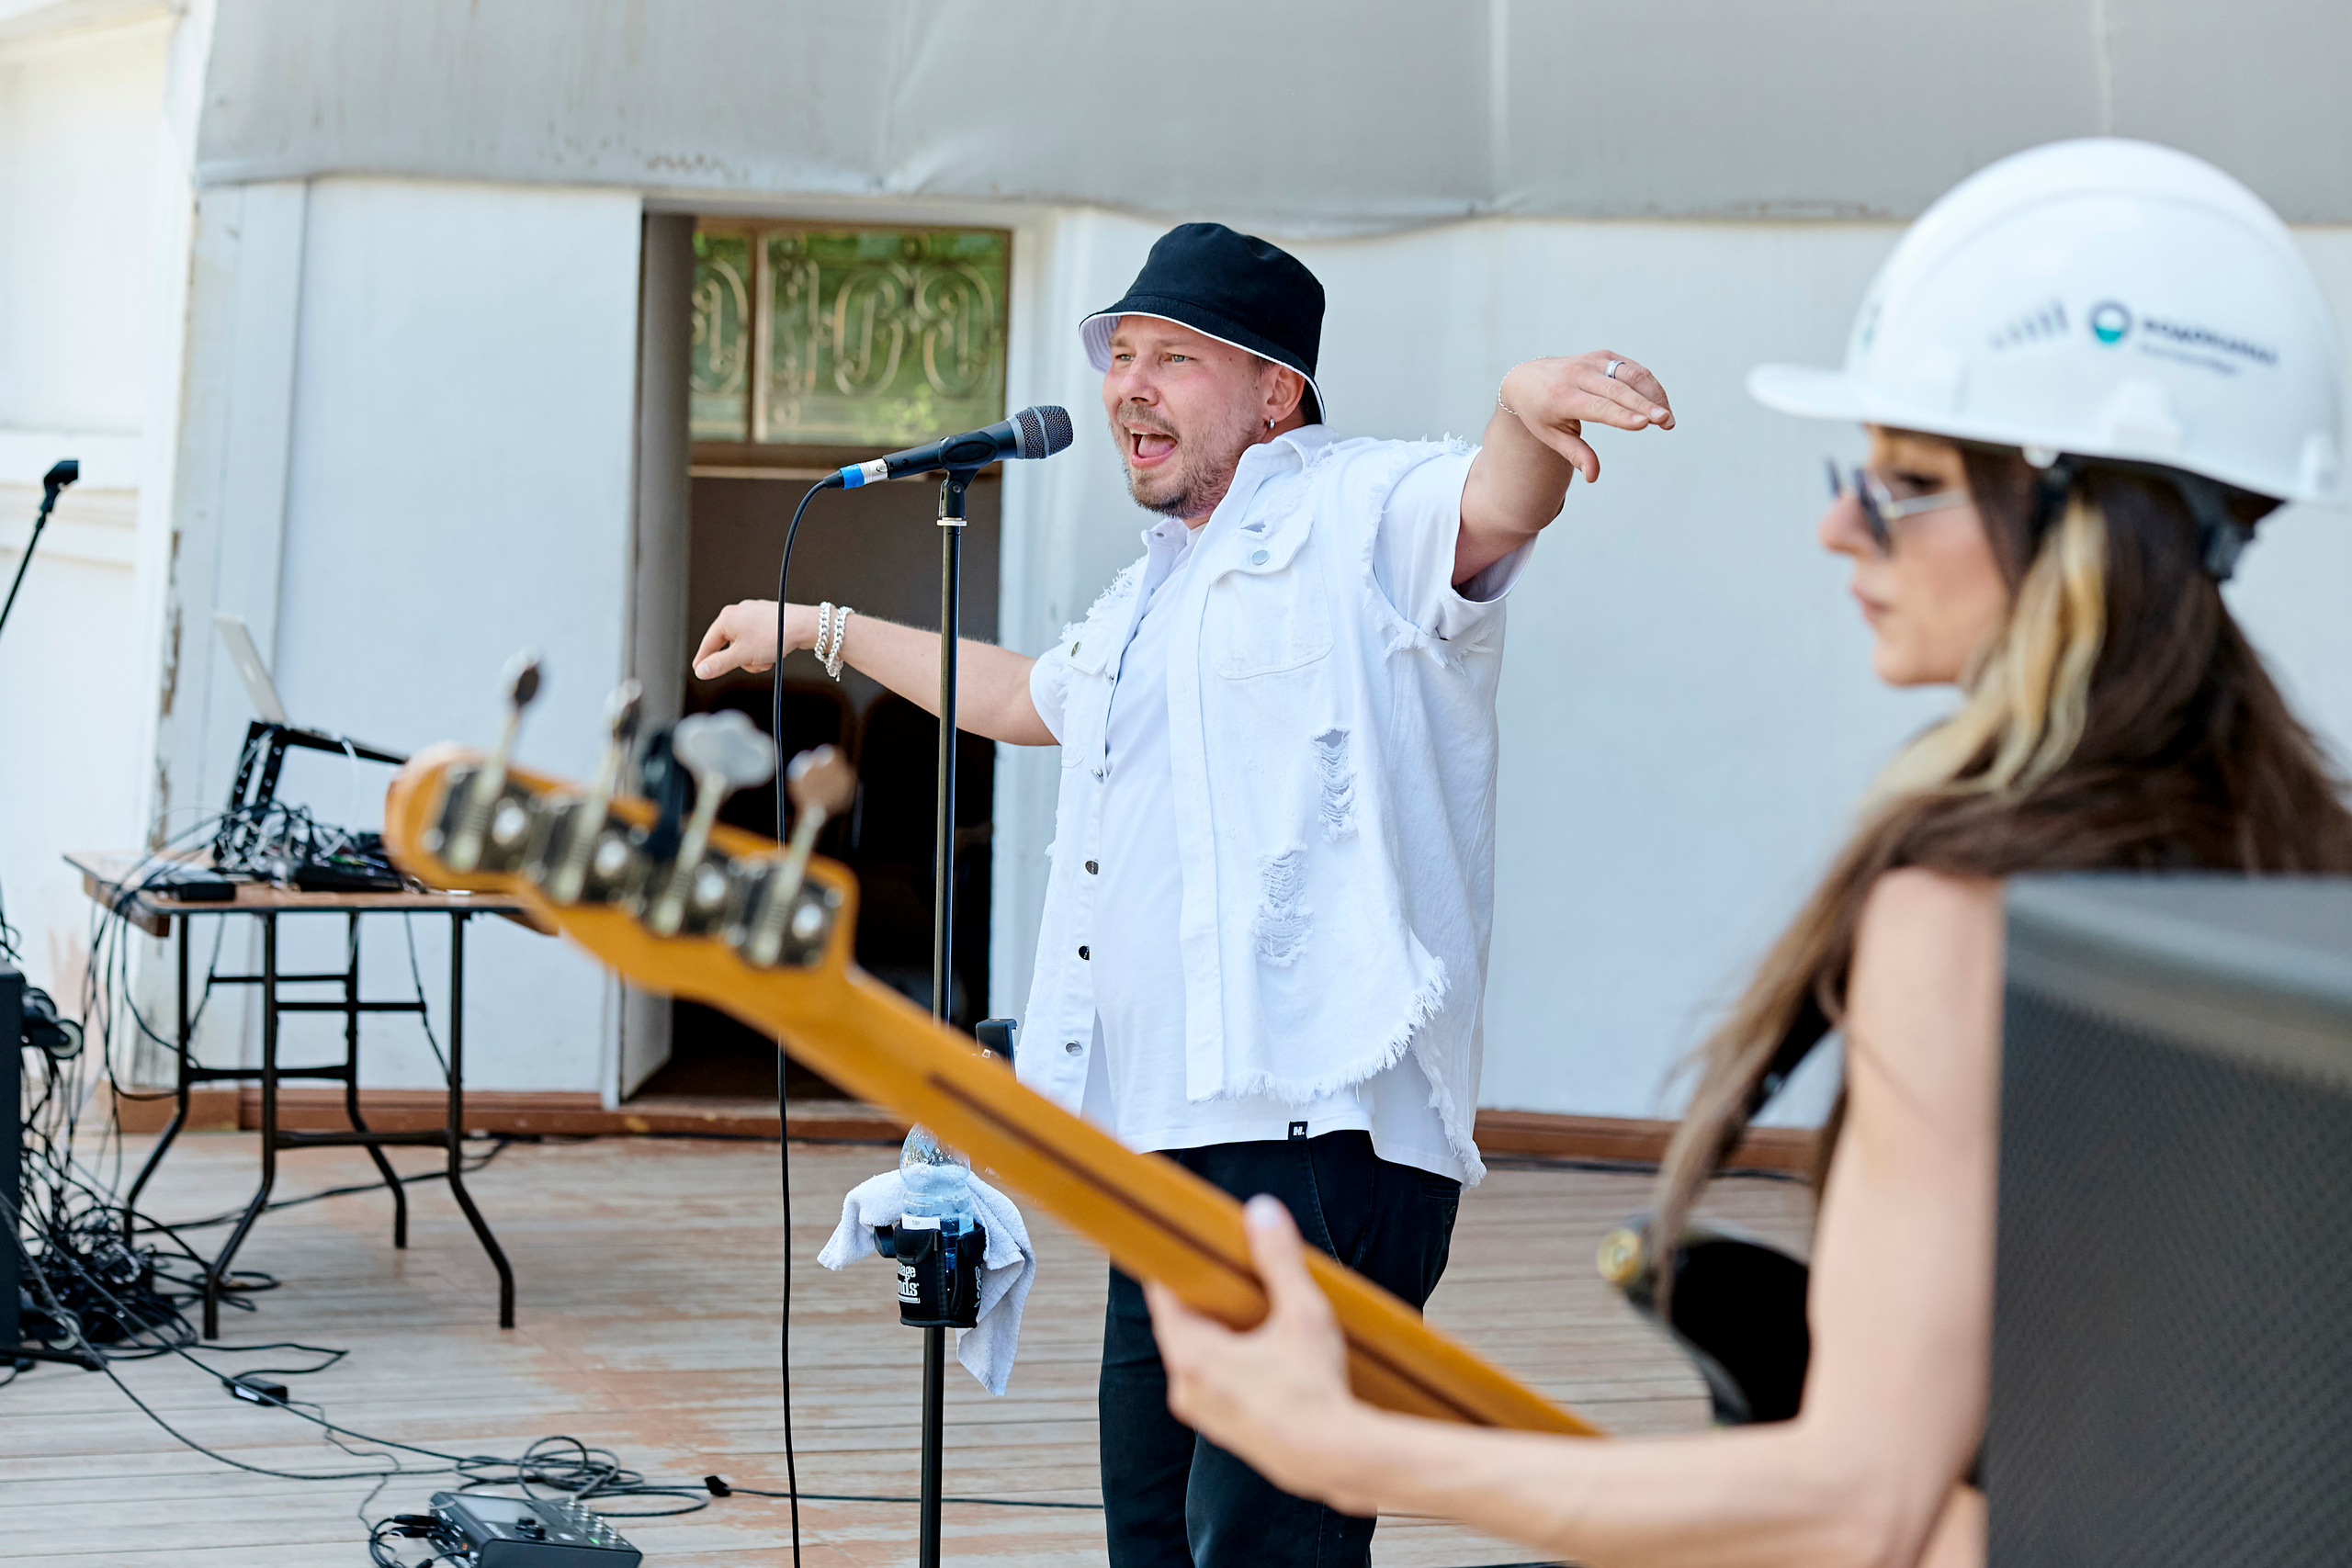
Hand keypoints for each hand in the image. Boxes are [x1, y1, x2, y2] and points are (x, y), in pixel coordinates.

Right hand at [693, 600, 815, 679]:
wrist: (804, 626)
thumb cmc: (775, 635)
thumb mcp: (742, 655)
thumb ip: (719, 664)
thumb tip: (701, 671)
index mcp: (726, 618)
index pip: (708, 643)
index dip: (704, 660)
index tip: (699, 671)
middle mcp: (737, 613)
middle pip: (728, 646)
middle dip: (742, 660)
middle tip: (755, 663)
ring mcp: (752, 614)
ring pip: (744, 645)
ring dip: (754, 657)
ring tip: (768, 658)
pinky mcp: (766, 618)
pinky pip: (757, 639)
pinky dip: (763, 649)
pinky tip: (774, 651)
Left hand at [1146, 1195, 1380, 1512]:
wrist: (1334, 1459)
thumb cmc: (1315, 1389)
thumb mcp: (1301, 1313)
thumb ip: (1279, 1259)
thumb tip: (1262, 1211)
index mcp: (1192, 1357)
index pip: (1164, 1299)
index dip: (1174, 1269)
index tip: (1183, 1246)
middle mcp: (1187, 1389)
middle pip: (1181, 1328)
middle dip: (1203, 1300)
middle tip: (1227, 1273)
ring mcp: (1204, 1415)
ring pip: (1198, 1359)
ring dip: (1218, 1335)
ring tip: (1252, 1313)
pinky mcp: (1226, 1431)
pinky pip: (1215, 1385)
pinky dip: (1229, 1364)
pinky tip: (1264, 1355)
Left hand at [1498, 351, 1673, 482]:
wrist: (1526, 378)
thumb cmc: (1539, 413)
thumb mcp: (1550, 436)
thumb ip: (1575, 454)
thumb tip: (1593, 477)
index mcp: (1562, 396)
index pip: (1597, 406)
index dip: (1622, 415)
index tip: (1644, 423)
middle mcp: (1578, 374)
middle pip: (1618, 390)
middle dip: (1645, 405)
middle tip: (1667, 422)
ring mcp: (1591, 361)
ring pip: (1630, 375)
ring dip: (1653, 395)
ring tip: (1667, 419)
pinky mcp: (1602, 355)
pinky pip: (1631, 368)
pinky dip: (1649, 385)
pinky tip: (1659, 404)